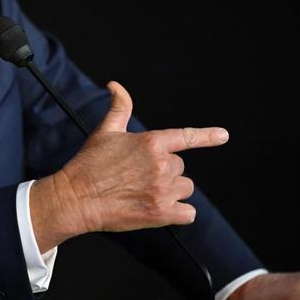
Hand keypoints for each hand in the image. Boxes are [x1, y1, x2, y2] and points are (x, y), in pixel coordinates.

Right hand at [30, 81, 229, 251]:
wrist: (76, 198)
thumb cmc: (89, 164)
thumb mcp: (105, 131)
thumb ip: (119, 108)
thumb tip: (115, 86)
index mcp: (151, 143)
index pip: (186, 137)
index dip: (208, 136)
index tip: (224, 135)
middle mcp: (161, 165)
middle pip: (180, 169)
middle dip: (165, 172)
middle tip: (138, 177)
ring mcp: (163, 190)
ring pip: (185, 189)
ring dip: (171, 192)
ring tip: (144, 193)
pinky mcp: (161, 214)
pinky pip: (188, 214)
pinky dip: (178, 214)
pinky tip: (157, 210)